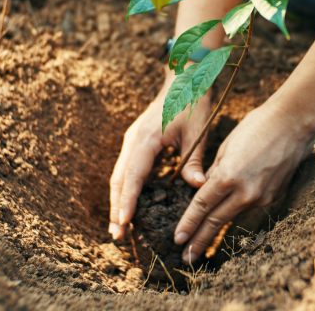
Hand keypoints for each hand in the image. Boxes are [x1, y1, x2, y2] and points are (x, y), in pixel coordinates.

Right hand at [109, 68, 211, 239]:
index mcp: (146, 138)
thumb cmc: (192, 103)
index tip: (123, 222)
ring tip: (119, 227)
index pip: (133, 175)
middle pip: (119, 179)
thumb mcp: (197, 132)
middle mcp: (133, 140)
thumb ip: (194, 161)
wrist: (184, 79)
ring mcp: (132, 141)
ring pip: (120, 175)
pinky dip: (126, 189)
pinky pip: (127, 169)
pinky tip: (130, 206)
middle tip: (116, 235)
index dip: (127, 201)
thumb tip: (197, 187)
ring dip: (118, 200)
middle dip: (116, 207)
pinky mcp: (136, 142)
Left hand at [173, 101, 313, 262]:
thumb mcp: (226, 147)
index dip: (188, 224)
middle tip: (186, 258)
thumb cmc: (255, 127)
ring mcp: (262, 196)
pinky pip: (249, 205)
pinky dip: (236, 208)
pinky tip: (228, 212)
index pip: (202, 206)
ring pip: (233, 214)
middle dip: (199, 240)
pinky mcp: (273, 196)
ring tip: (202, 243)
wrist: (292, 123)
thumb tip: (205, 189)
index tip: (177, 239)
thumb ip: (214, 172)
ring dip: (216, 228)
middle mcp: (245, 191)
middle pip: (216, 221)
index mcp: (228, 176)